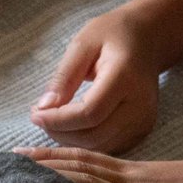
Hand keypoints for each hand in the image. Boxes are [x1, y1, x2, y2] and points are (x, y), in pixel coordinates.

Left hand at [29, 7, 161, 152]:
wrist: (148, 39)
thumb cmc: (113, 35)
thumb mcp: (82, 44)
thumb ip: (64, 77)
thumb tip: (44, 108)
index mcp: (125, 77)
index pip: (89, 113)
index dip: (58, 119)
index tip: (34, 113)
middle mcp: (140, 104)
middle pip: (94, 135)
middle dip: (60, 132)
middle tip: (39, 117)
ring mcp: (144, 120)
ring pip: (100, 146)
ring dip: (70, 140)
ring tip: (52, 121)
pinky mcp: (143, 129)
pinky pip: (109, 147)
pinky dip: (85, 143)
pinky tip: (70, 127)